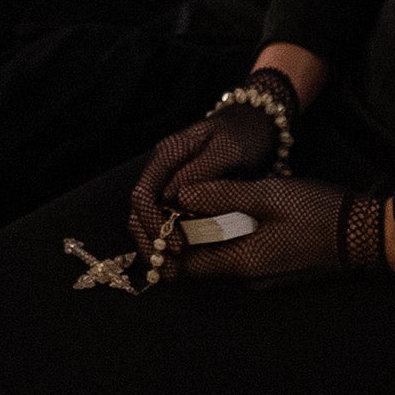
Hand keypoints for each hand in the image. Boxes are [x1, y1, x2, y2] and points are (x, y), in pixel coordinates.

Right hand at [123, 97, 284, 250]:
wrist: (255, 124)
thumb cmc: (244, 134)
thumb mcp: (229, 149)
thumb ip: (202, 171)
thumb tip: (173, 199)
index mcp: (168, 154)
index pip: (144, 194)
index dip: (154, 224)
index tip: (177, 246)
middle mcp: (161, 168)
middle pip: (139, 210)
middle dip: (149, 240)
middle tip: (168, 266)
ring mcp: (168, 180)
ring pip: (147, 217)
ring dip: (154, 244)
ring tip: (170, 270)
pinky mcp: (180, 193)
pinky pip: (164, 218)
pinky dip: (166, 239)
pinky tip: (177, 260)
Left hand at [162, 173, 372, 281]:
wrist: (364, 235)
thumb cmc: (316, 212)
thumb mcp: (267, 195)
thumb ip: (221, 196)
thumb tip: (181, 196)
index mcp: (239, 263)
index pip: (182, 267)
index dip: (165, 243)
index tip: (163, 214)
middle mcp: (246, 278)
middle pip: (198, 263)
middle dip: (184, 237)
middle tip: (180, 204)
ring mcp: (262, 277)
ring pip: (218, 258)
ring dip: (207, 236)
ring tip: (204, 202)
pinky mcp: (274, 269)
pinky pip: (239, 256)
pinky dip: (228, 238)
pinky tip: (234, 212)